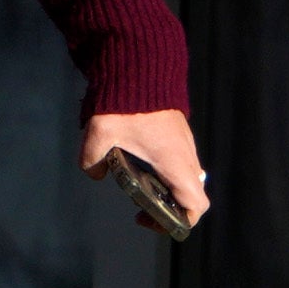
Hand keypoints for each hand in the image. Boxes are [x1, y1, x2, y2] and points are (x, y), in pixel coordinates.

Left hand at [81, 108, 206, 232]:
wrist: (141, 65)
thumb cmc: (125, 104)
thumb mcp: (99, 136)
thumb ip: (92, 161)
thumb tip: (96, 173)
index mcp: (174, 163)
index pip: (196, 204)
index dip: (180, 222)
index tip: (150, 218)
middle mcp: (186, 156)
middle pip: (193, 195)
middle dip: (170, 210)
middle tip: (142, 209)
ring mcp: (185, 143)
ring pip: (187, 178)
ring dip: (168, 190)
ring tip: (138, 189)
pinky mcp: (178, 133)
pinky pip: (180, 163)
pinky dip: (166, 174)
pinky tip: (140, 165)